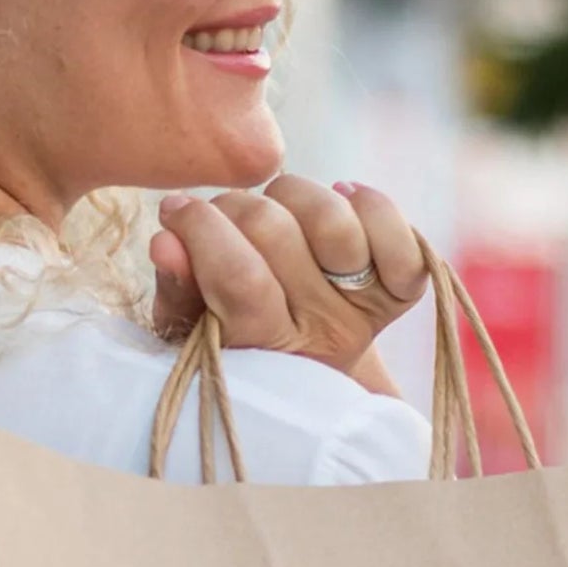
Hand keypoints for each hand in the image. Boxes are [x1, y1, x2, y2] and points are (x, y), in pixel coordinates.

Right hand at [149, 177, 428, 396]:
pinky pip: (399, 238)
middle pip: (276, 234)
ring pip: (334, 222)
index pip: (239, 278)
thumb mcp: (190, 323)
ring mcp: (363, 313)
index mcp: (265, 349)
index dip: (202, 230)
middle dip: (236, 209)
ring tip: (276, 211)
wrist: (304, 370)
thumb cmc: (231, 337)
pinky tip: (343, 196)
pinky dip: (371, 205)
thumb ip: (178, 287)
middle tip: (223, 217)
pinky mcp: (400, 292)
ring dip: (293, 197)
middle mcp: (320, 335)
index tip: (175, 212)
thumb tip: (167, 241)